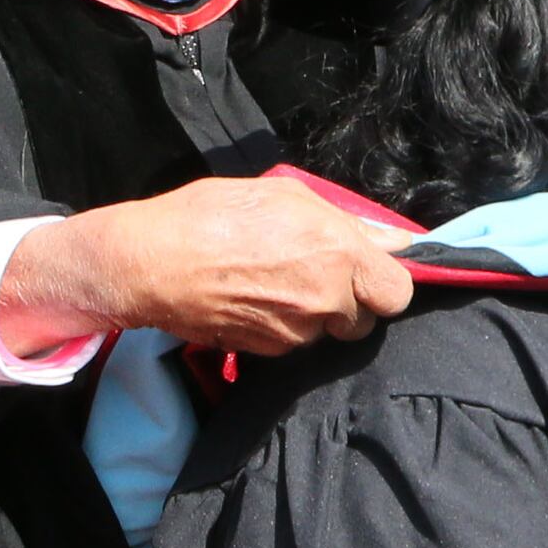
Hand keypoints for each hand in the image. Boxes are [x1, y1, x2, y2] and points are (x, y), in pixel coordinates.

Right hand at [0, 178, 416, 357]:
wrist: (149, 263)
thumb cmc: (212, 216)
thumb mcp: (284, 196)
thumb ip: (348, 221)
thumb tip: (393, 240)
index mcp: (340, 253)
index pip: (398, 292)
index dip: (383, 283)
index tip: (365, 272)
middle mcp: (326, 298)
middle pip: (366, 319)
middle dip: (350, 302)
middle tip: (316, 276)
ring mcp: (298, 330)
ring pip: (327, 332)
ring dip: (313, 315)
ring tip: (273, 283)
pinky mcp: (270, 351)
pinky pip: (293, 342)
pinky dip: (282, 327)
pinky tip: (253, 300)